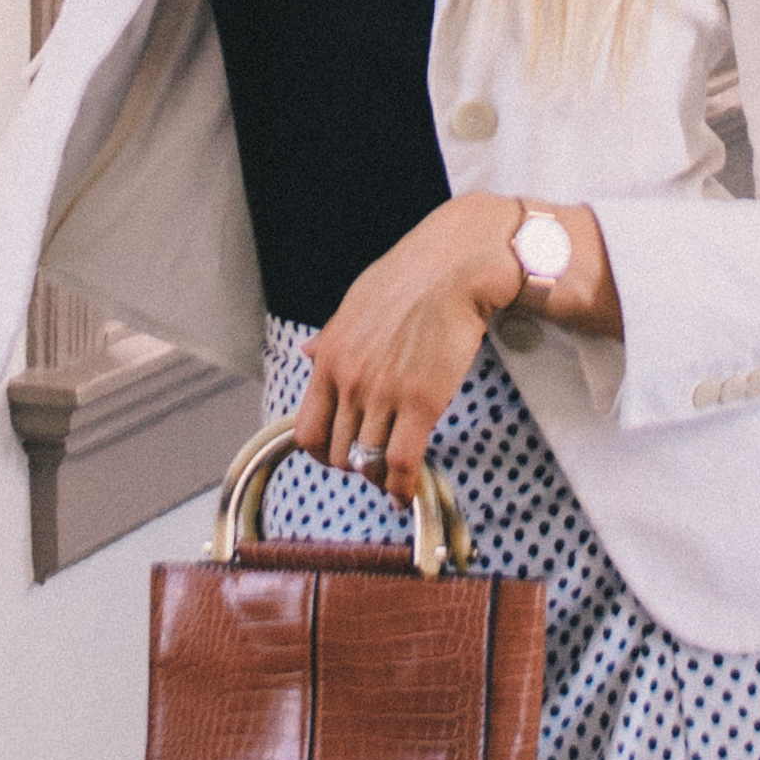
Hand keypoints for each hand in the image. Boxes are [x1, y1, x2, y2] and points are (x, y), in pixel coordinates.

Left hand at [293, 195, 516, 503]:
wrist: (453, 266)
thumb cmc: (408, 276)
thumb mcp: (354, 303)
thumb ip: (330, 337)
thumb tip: (308, 353)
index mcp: (330, 359)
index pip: (307, 431)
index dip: (322, 454)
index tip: (339, 456)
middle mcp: (350, 382)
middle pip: (340, 453)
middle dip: (355, 465)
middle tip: (374, 464)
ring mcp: (383, 394)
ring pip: (370, 462)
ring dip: (380, 477)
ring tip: (392, 478)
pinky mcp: (421, 403)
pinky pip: (401, 462)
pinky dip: (402, 487)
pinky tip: (405, 493)